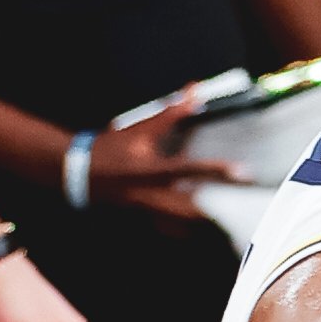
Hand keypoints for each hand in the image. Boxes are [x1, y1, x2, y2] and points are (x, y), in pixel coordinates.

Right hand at [87, 88, 242, 219]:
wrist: (79, 173)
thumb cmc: (111, 149)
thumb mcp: (141, 129)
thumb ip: (171, 114)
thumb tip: (194, 92)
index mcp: (151, 169)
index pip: (190, 170)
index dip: (216, 170)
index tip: (241, 173)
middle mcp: (150, 194)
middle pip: (190, 209)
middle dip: (215, 211)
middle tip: (240, 208)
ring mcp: (145, 209)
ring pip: (180, 224)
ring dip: (202, 223)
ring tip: (226, 222)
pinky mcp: (141, 217)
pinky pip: (168, 228)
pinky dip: (184, 229)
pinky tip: (197, 229)